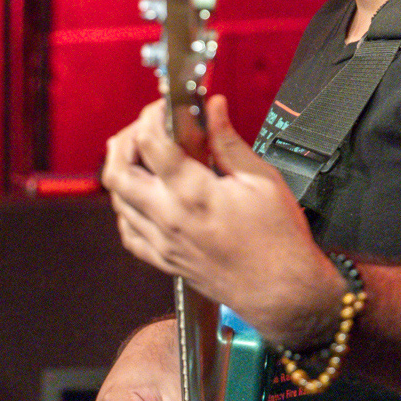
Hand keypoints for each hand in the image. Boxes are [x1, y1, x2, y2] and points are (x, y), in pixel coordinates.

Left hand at [103, 94, 341, 347]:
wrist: (283, 293)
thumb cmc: (278, 240)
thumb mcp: (262, 179)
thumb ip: (228, 141)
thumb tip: (213, 109)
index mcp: (194, 193)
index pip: (150, 142)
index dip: (152, 116)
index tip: (166, 108)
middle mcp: (169, 218)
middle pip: (116, 171)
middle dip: (125, 141)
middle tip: (146, 129)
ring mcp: (162, 243)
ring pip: (117, 200)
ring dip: (124, 172)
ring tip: (147, 157)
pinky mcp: (164, 261)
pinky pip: (128, 232)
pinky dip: (128, 208)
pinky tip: (146, 196)